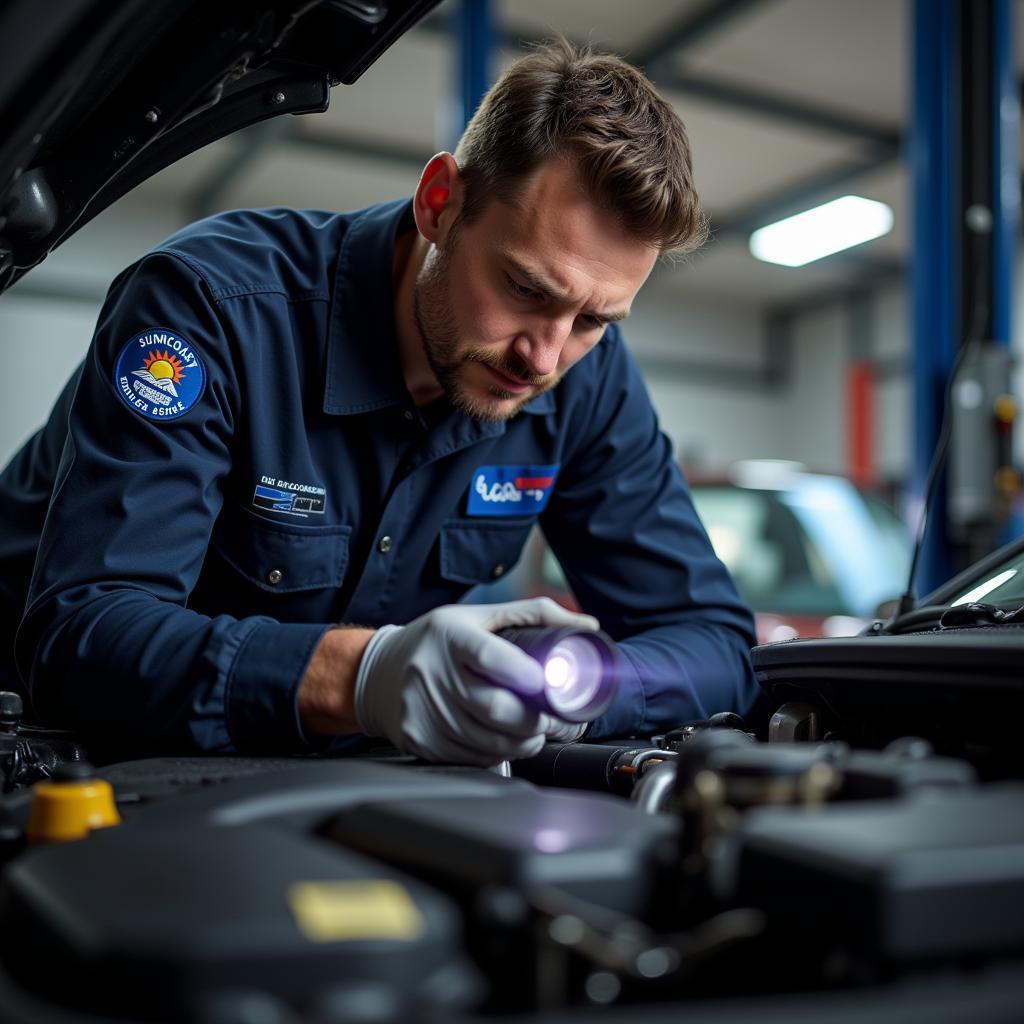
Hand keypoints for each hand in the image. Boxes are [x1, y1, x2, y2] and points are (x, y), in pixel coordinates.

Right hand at [354, 598, 598, 765]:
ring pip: (488, 740)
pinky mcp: (419, 739)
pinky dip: (499, 753)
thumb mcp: (478, 616)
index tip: (548, 684)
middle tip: (559, 719)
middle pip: (495, 708)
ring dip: (524, 741)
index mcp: (450, 636)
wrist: (376, 673)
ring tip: (539, 731)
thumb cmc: (436, 641)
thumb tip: (585, 625)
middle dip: (536, 720)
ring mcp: (423, 710)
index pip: (489, 657)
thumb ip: (533, 615)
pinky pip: (471, 756)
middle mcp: (432, 672)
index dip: (523, 674)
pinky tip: (507, 740)